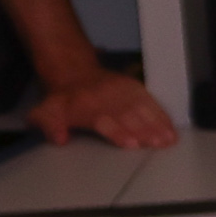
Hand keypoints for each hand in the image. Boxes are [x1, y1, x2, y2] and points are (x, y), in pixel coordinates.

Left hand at [31, 60, 178, 149]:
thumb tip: (59, 138)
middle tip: (160, 143)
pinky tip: (171, 127)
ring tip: (169, 139)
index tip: (131, 143)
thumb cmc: (62, 101)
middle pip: (128, 115)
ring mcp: (123, 91)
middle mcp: (107, 98)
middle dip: (146, 130)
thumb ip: (49, 126)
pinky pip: (151, 100)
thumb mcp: (44, 112)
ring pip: (143, 107)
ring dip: (158, 124)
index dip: (118, 131)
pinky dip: (162, 114)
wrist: (74, 72)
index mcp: (84, 106)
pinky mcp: (135, 87)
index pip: (104, 119)